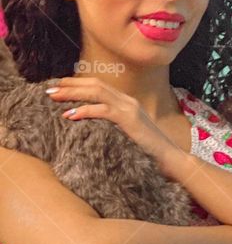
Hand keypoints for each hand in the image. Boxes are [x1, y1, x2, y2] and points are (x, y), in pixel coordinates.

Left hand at [44, 75, 185, 177]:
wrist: (170, 159)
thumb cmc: (147, 152)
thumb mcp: (127, 134)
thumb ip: (111, 126)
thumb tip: (89, 126)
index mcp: (126, 103)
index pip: (98, 86)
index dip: (76, 84)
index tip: (58, 87)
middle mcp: (128, 101)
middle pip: (94, 84)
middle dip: (70, 85)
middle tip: (49, 89)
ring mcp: (130, 109)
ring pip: (97, 92)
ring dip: (73, 93)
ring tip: (54, 97)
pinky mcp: (130, 120)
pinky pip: (103, 110)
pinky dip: (85, 110)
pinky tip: (70, 115)